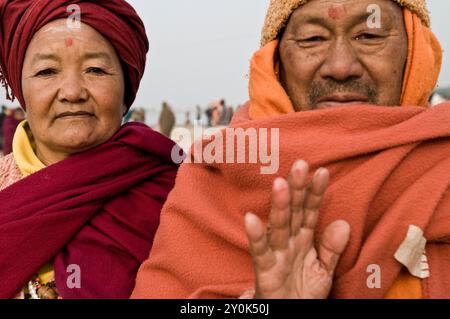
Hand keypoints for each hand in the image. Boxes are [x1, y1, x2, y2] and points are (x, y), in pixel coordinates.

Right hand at [245, 160, 350, 298]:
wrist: (290, 314)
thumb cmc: (303, 293)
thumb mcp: (323, 270)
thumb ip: (332, 248)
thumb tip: (344, 224)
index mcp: (302, 239)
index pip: (310, 211)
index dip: (316, 193)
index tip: (323, 172)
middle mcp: (288, 242)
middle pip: (293, 211)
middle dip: (297, 189)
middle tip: (301, 164)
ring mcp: (276, 254)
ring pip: (278, 226)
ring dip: (279, 206)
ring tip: (280, 183)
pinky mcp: (265, 270)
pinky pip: (260, 252)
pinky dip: (256, 237)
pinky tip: (251, 219)